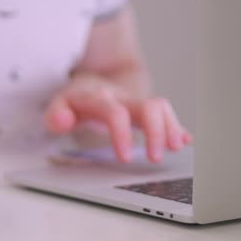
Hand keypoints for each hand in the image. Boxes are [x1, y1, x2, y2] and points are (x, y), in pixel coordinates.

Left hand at [45, 73, 191, 162]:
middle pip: (148, 106)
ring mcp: (135, 102)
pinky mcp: (144, 109)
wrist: (89, 82)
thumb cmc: (75, 100)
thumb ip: (56, 115)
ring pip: (161, 107)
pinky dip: (177, 127)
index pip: (114, 113)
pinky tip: (184, 139)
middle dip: (156, 132)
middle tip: (155, 157)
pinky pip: (165, 113)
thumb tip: (62, 121)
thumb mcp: (57, 106)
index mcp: (99, 99)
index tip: (125, 158)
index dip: (122, 135)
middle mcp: (121, 98)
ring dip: (171, 127)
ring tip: (176, 148)